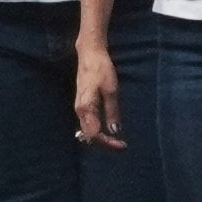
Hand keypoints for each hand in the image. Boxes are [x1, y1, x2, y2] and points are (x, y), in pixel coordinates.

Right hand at [75, 34, 124, 148]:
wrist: (89, 55)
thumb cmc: (101, 70)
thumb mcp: (111, 90)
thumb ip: (112, 111)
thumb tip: (115, 131)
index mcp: (86, 109)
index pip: (94, 135)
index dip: (107, 143)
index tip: (122, 145)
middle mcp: (80, 111)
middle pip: (89, 136)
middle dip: (105, 144)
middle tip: (121, 146)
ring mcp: (80, 108)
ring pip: (88, 131)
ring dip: (101, 138)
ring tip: (116, 141)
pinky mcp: (82, 105)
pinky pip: (88, 124)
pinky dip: (98, 131)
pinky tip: (107, 131)